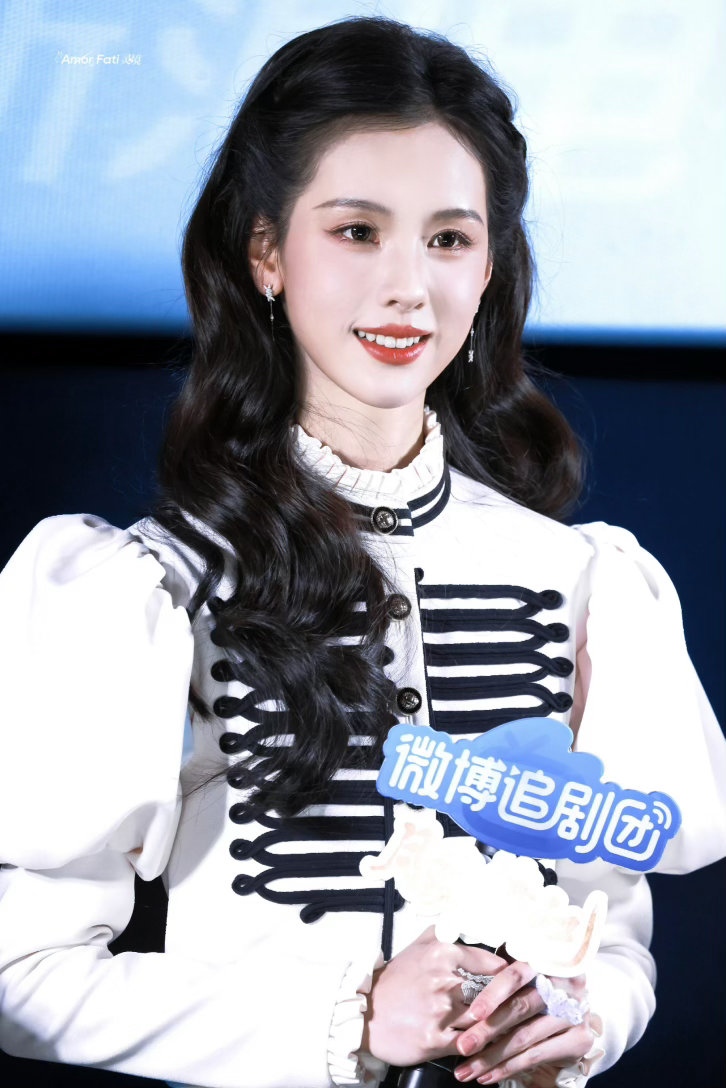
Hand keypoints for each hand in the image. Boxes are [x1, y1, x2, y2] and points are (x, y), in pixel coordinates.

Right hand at [361, 927, 508, 1066]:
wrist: (366, 1013)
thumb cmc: (396, 980)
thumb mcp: (418, 945)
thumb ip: (445, 931)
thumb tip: (468, 921)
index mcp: (444, 953)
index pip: (494, 965)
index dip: (510, 976)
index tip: (521, 982)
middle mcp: (445, 980)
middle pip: (493, 993)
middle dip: (509, 1001)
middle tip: (524, 1006)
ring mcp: (441, 1012)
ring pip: (485, 1019)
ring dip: (500, 1025)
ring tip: (512, 1027)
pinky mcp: (435, 1040)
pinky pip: (471, 1044)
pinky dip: (482, 1046)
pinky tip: (489, 1044)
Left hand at [450, 963, 601, 1083]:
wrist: (574, 1005)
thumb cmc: (535, 984)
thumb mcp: (520, 970)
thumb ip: (499, 974)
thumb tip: (464, 979)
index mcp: (547, 961)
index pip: (517, 975)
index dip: (494, 993)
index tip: (473, 1013)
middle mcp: (565, 984)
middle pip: (520, 1009)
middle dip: (487, 1030)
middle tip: (462, 1046)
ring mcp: (574, 1013)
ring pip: (525, 1037)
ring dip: (492, 1057)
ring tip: (467, 1069)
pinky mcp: (578, 1040)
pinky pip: (536, 1056)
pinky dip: (508, 1067)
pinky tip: (488, 1075)